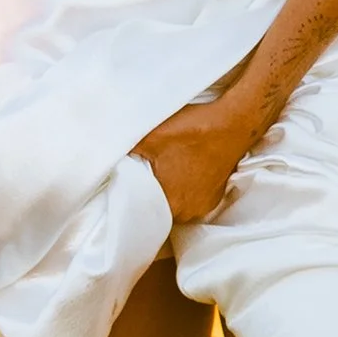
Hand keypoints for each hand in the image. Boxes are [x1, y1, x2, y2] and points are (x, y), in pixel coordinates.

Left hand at [134, 94, 259, 224]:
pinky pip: (190, 199)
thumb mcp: (151, 136)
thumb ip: (125, 152)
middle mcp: (187, 212)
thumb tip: (104, 160)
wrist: (233, 124)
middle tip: (141, 174)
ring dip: (167, 191)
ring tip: (163, 170)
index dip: (129, 199)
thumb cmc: (193, 131)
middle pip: (157, 210)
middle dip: (148, 194)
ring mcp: (202, 207)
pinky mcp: (213, 198)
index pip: (140, 212)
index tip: (122, 187)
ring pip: (174, 205)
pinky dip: (183, 188)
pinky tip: (181, 170)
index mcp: (170, 203)